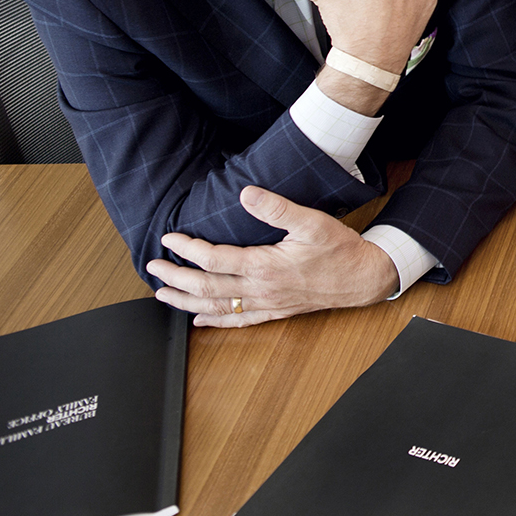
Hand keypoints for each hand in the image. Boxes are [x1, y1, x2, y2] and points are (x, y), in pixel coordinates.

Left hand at [146, 186, 399, 326]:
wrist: (362, 277)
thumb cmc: (339, 249)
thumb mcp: (311, 221)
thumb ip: (277, 209)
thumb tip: (247, 193)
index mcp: (264, 267)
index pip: (214, 260)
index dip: (188, 250)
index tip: (170, 239)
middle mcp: (260, 290)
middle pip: (206, 288)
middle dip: (175, 278)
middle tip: (153, 269)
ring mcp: (267, 304)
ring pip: (216, 308)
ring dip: (186, 302)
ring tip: (163, 294)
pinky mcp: (275, 312)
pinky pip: (238, 321)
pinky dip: (215, 322)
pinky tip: (200, 321)